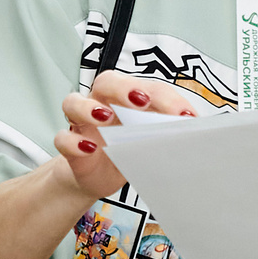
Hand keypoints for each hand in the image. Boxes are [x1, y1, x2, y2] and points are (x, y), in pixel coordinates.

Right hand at [54, 71, 194, 201]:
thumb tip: (194, 134)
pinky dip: (73, 142)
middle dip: (125, 88)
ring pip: (73, 102)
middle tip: (143, 101)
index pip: (145, 86)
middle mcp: (102, 103)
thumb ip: (166, 132)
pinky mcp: (69, 146)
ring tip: (105, 118)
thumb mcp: (150, 140)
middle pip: (106, 81)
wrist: (101, 177)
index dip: (165, 97)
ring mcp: (82, 123)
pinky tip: (88, 149)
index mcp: (126, 98)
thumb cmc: (128, 150)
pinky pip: (62, 138)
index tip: (184, 115)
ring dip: (89, 107)